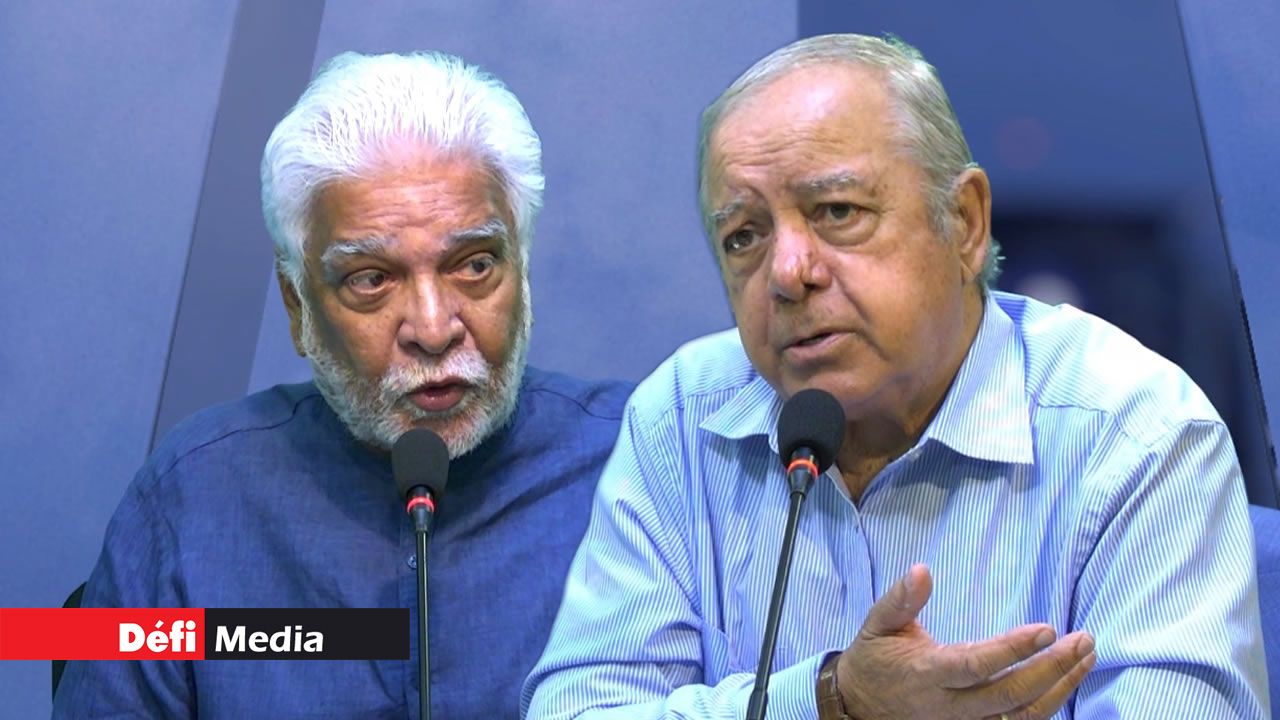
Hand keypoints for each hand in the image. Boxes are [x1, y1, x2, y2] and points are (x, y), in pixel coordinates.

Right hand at [836, 564, 1095, 719]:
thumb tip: (923, 570)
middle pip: (1010, 695)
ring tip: (1086, 658)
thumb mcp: (877, 624)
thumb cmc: (874, 659)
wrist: (858, 706)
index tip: (1047, 629)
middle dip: (1051, 670)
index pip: (976, 665)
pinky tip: (1067, 682)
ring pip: (1021, 717)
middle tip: (1083, 640)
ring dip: (1059, 689)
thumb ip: (901, 599)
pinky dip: (1048, 707)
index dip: (1012, 650)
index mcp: (926, 673)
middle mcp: (949, 706)